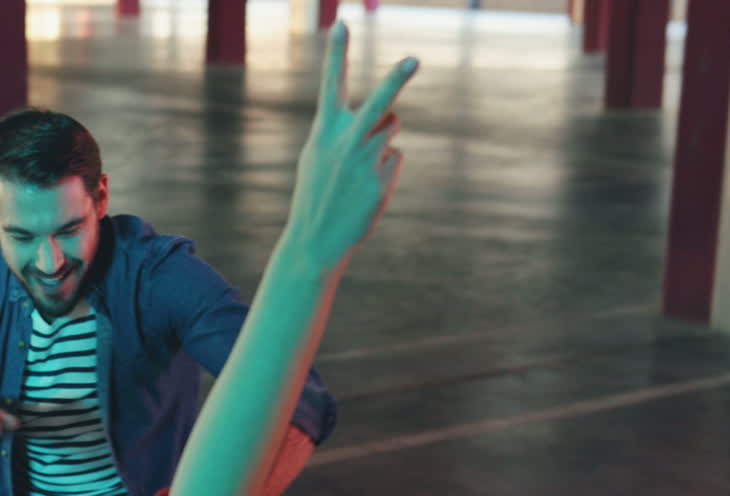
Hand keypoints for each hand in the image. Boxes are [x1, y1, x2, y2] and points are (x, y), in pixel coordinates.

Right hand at [283, 22, 417, 270]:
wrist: (315, 239)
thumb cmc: (316, 193)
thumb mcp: (318, 157)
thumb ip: (348, 132)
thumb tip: (393, 120)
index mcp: (323, 132)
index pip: (331, 85)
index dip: (337, 52)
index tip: (341, 23)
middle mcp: (345, 143)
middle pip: (378, 104)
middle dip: (396, 80)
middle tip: (414, 59)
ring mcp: (366, 162)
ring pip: (390, 128)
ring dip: (381, 138)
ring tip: (358, 166)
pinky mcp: (382, 179)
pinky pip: (394, 157)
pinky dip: (384, 168)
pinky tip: (366, 188)